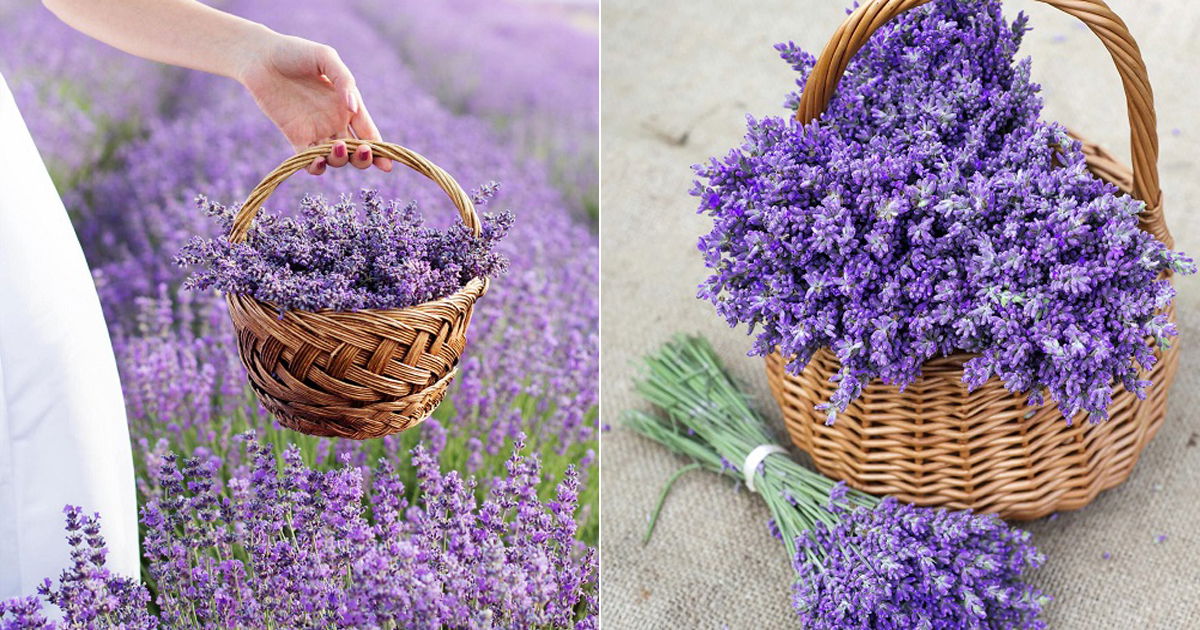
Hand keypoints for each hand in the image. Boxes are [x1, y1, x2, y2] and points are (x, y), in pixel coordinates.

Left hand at [237, 34, 390, 174]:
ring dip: (341, 160)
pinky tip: (317, 160)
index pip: (369, 133)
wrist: (260, 57)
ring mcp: (316, 132)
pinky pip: (309, 161)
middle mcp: (335, 122)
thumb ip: (344, 80)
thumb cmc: (295, 52)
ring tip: (337, 147)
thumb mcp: (325, 57)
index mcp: (348, 106)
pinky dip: (316, 167)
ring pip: (336, 159)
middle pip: (356, 152)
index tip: (387, 165)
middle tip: (361, 150)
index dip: (380, 151)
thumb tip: (354, 108)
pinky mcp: (296, 137)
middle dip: (363, 158)